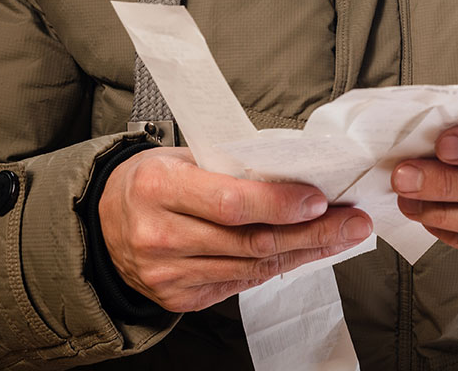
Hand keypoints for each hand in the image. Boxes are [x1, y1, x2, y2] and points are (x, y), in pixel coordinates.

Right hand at [99, 146, 372, 312]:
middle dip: (311, 233)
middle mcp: (158, 235)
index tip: (320, 199)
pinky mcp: (177, 298)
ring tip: (338, 237)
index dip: (280, 203)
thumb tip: (298, 177)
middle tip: (352, 223)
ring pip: (251, 267)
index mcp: (157, 187)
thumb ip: (230, 169)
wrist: (105, 222)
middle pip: (250, 241)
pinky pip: (238, 284)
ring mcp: (166, 273)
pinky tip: (299, 253)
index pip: (230, 202)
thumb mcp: (180, 158)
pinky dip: (273, 268)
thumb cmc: (152, 181)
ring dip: (302, 252)